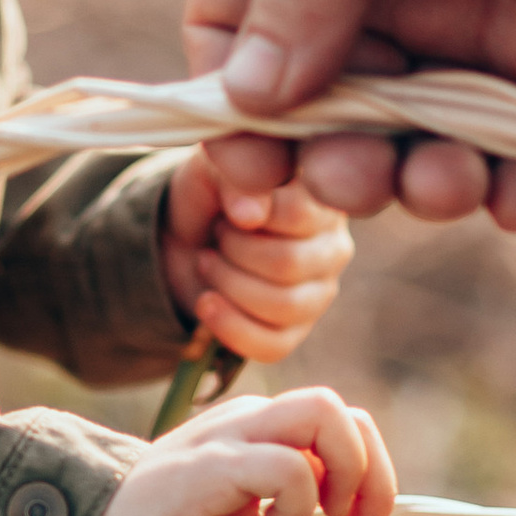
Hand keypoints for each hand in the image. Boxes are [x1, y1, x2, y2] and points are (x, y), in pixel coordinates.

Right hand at [79, 385, 394, 515]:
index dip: (379, 486)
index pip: (353, 431)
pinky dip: (299, 500)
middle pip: (349, 414)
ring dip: (347, 474)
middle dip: (375, 479)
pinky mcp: (215, 463)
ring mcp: (236, 434)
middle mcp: (259, 419)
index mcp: (271, 432)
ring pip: (326, 412)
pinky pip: (286, 463)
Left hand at [158, 149, 352, 365]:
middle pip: (289, 264)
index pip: (299, 215)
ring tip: (208, 262)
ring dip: (228, 284)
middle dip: (234, 251)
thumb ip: (236, 176)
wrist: (182, 238)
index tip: (229, 209)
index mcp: (323, 202)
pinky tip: (206, 302)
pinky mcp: (294, 333)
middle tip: (217, 236)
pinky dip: (228, 327)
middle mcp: (332, 248)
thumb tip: (251, 214)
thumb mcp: (214, 170)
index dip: (250, 214)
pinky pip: (271, 346)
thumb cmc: (210, 196)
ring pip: (282, 306)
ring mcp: (318, 295)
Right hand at [181, 0, 515, 229]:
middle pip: (328, 124)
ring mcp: (468, 36)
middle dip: (337, 167)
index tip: (250, 173)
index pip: (239, 53)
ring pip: (425, 153)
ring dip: (425, 186)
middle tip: (357, 176)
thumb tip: (247, 102)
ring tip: (443, 180)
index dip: (236, 122)